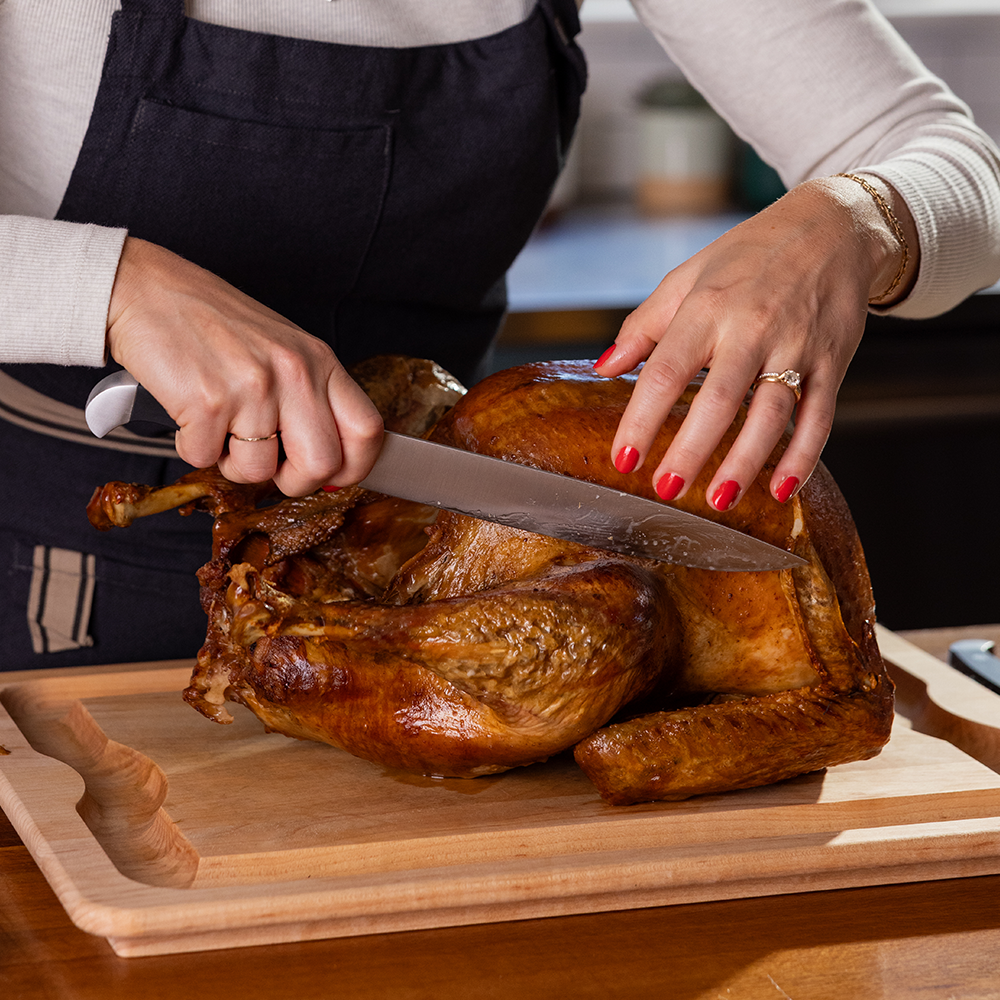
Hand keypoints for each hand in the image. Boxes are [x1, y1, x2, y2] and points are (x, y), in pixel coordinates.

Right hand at [105, 238, 383, 495]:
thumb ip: (311, 401)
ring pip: (258, 472)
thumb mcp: (283, 351)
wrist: (147, 290)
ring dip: (232, 463)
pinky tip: (191, 413)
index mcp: (320, 361)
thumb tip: (332, 467)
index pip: (368, 431)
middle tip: (269, 465)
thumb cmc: (215, 324)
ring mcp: (252, 388)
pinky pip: (206, 459)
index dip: (354, 467)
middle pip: (321, 466)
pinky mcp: (207, 402)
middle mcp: (294, 372)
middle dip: (292, 481)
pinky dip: (193, 447)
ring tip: (220, 424)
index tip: (332, 475)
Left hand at [594, 175, 917, 509]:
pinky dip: (802, 457)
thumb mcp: (687, 277)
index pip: (665, 371)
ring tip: (718, 498)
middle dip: (691, 450)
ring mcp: (797, 347)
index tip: (623, 458)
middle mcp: (752, 328)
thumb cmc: (751, 255)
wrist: (834, 227)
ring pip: (771, 415)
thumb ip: (643, 327)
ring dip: (745, 462)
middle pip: (719, 400)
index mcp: (707, 308)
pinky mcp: (834, 362)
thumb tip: (604, 368)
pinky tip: (780, 489)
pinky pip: (819, 417)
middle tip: (666, 488)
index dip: (642, 419)